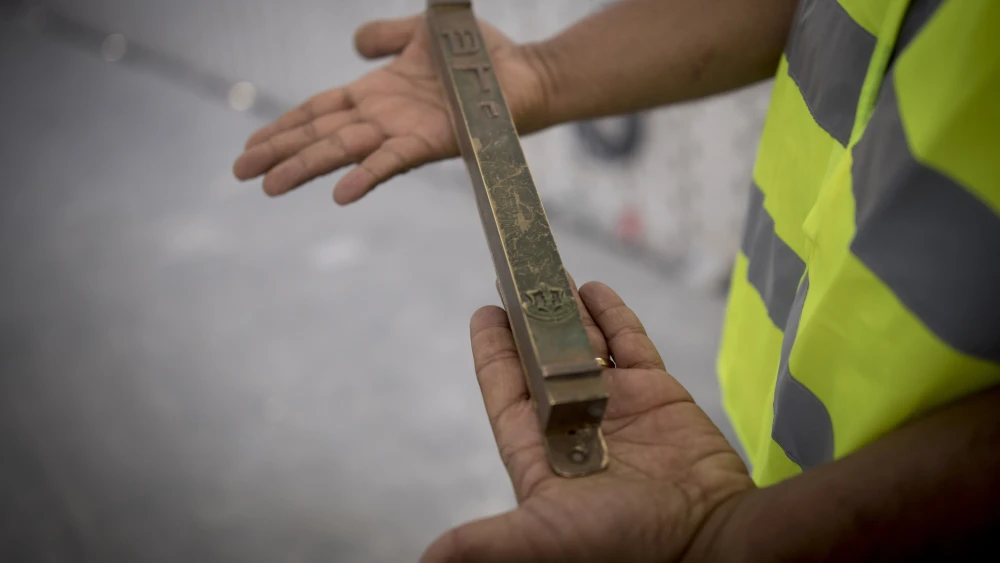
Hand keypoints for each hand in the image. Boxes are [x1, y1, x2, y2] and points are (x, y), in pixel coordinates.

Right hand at [232, 14, 549, 203]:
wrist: (524, 71)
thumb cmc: (477, 54)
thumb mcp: (420, 33)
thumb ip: (385, 36)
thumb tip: (354, 44)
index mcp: (373, 94)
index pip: (317, 112)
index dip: (282, 126)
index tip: (248, 145)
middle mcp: (381, 118)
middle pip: (320, 136)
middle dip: (279, 153)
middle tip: (240, 173)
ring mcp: (403, 131)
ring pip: (344, 151)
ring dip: (307, 168)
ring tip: (269, 186)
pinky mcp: (432, 141)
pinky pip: (393, 161)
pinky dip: (366, 176)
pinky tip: (340, 195)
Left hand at [422, 281, 753, 562]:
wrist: (710, 543)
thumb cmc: (621, 545)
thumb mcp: (542, 538)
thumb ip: (486, 541)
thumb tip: (430, 560)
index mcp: (542, 452)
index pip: (507, 392)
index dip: (494, 352)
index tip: (485, 313)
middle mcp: (575, 424)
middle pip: (543, 358)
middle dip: (530, 319)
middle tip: (517, 275)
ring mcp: (619, 406)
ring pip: (585, 344)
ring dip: (567, 309)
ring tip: (550, 271)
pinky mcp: (658, 394)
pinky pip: (631, 343)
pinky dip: (613, 315)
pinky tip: (595, 289)